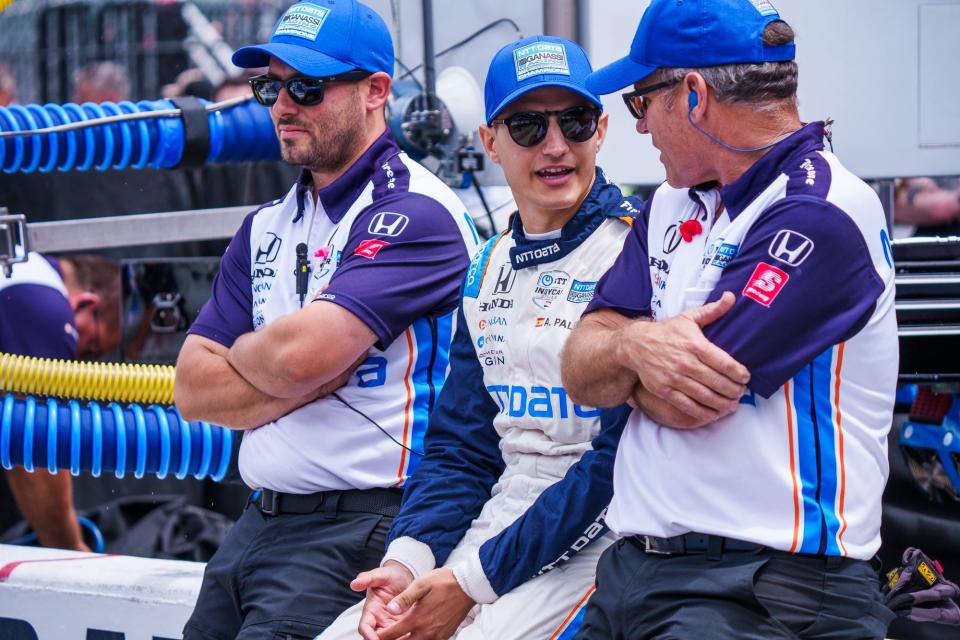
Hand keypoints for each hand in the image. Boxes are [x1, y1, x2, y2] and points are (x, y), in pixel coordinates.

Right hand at [351, 561, 413, 639]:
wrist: (402, 576)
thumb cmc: (389, 575)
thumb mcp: (379, 575)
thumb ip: (367, 579)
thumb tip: (354, 584)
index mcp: (370, 610)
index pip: (364, 627)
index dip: (368, 635)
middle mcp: (378, 620)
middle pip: (376, 638)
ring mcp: (390, 624)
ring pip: (390, 639)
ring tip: (407, 638)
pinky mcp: (401, 625)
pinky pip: (402, 636)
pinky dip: (406, 638)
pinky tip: (414, 636)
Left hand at [377, 568, 475, 639]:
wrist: (468, 586)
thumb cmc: (443, 582)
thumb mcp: (421, 584)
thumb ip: (404, 598)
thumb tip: (390, 609)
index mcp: (417, 618)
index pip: (392, 634)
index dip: (380, 636)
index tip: (374, 634)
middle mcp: (426, 631)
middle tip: (385, 636)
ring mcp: (437, 635)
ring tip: (399, 635)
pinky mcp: (445, 635)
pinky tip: (416, 634)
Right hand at [618, 292, 748, 422]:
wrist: (635, 345)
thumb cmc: (666, 331)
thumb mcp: (688, 318)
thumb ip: (712, 311)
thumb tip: (732, 297)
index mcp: (695, 344)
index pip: (724, 363)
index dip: (739, 373)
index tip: (746, 377)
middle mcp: (686, 363)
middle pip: (718, 382)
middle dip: (734, 391)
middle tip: (741, 393)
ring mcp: (675, 379)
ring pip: (706, 396)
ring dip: (723, 404)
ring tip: (732, 405)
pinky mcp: (665, 391)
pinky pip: (688, 406)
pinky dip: (704, 413)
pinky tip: (714, 414)